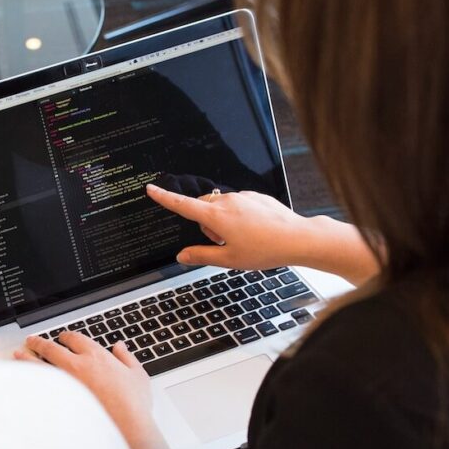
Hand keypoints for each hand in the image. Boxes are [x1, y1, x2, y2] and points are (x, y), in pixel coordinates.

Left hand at [15, 332, 173, 448]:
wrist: (126, 428)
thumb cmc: (133, 405)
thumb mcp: (137, 375)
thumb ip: (127, 358)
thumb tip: (120, 347)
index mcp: (96, 356)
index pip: (75, 339)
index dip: (66, 336)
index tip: (62, 337)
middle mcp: (77, 366)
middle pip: (51, 348)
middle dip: (39, 342)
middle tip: (32, 341)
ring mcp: (64, 383)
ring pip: (39, 365)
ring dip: (27, 357)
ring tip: (19, 354)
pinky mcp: (58, 400)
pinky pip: (38, 386)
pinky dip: (29, 380)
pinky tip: (23, 380)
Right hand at [145, 183, 379, 284]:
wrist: (298, 238)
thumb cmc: (265, 249)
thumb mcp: (229, 260)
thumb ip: (201, 255)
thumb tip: (182, 256)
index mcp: (216, 216)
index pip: (182, 205)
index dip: (164, 198)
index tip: (151, 189)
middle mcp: (227, 201)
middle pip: (202, 208)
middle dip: (205, 224)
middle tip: (223, 243)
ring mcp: (242, 197)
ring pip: (220, 206)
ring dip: (222, 221)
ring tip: (243, 239)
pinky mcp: (255, 196)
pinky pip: (238, 204)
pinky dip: (238, 216)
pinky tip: (254, 231)